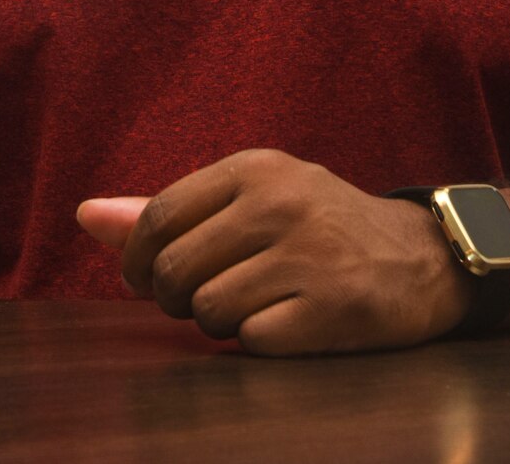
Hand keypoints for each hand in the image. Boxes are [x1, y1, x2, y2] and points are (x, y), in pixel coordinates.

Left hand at [75, 148, 471, 356]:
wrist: (423, 259)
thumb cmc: (318, 227)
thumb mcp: (251, 199)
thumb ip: (168, 210)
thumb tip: (86, 216)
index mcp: (255, 168)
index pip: (157, 218)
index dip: (138, 261)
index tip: (149, 280)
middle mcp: (281, 203)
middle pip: (176, 271)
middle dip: (178, 299)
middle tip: (204, 298)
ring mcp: (310, 254)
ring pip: (208, 310)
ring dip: (218, 324)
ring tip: (252, 307)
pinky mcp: (333, 306)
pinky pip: (252, 340)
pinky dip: (259, 341)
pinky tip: (287, 323)